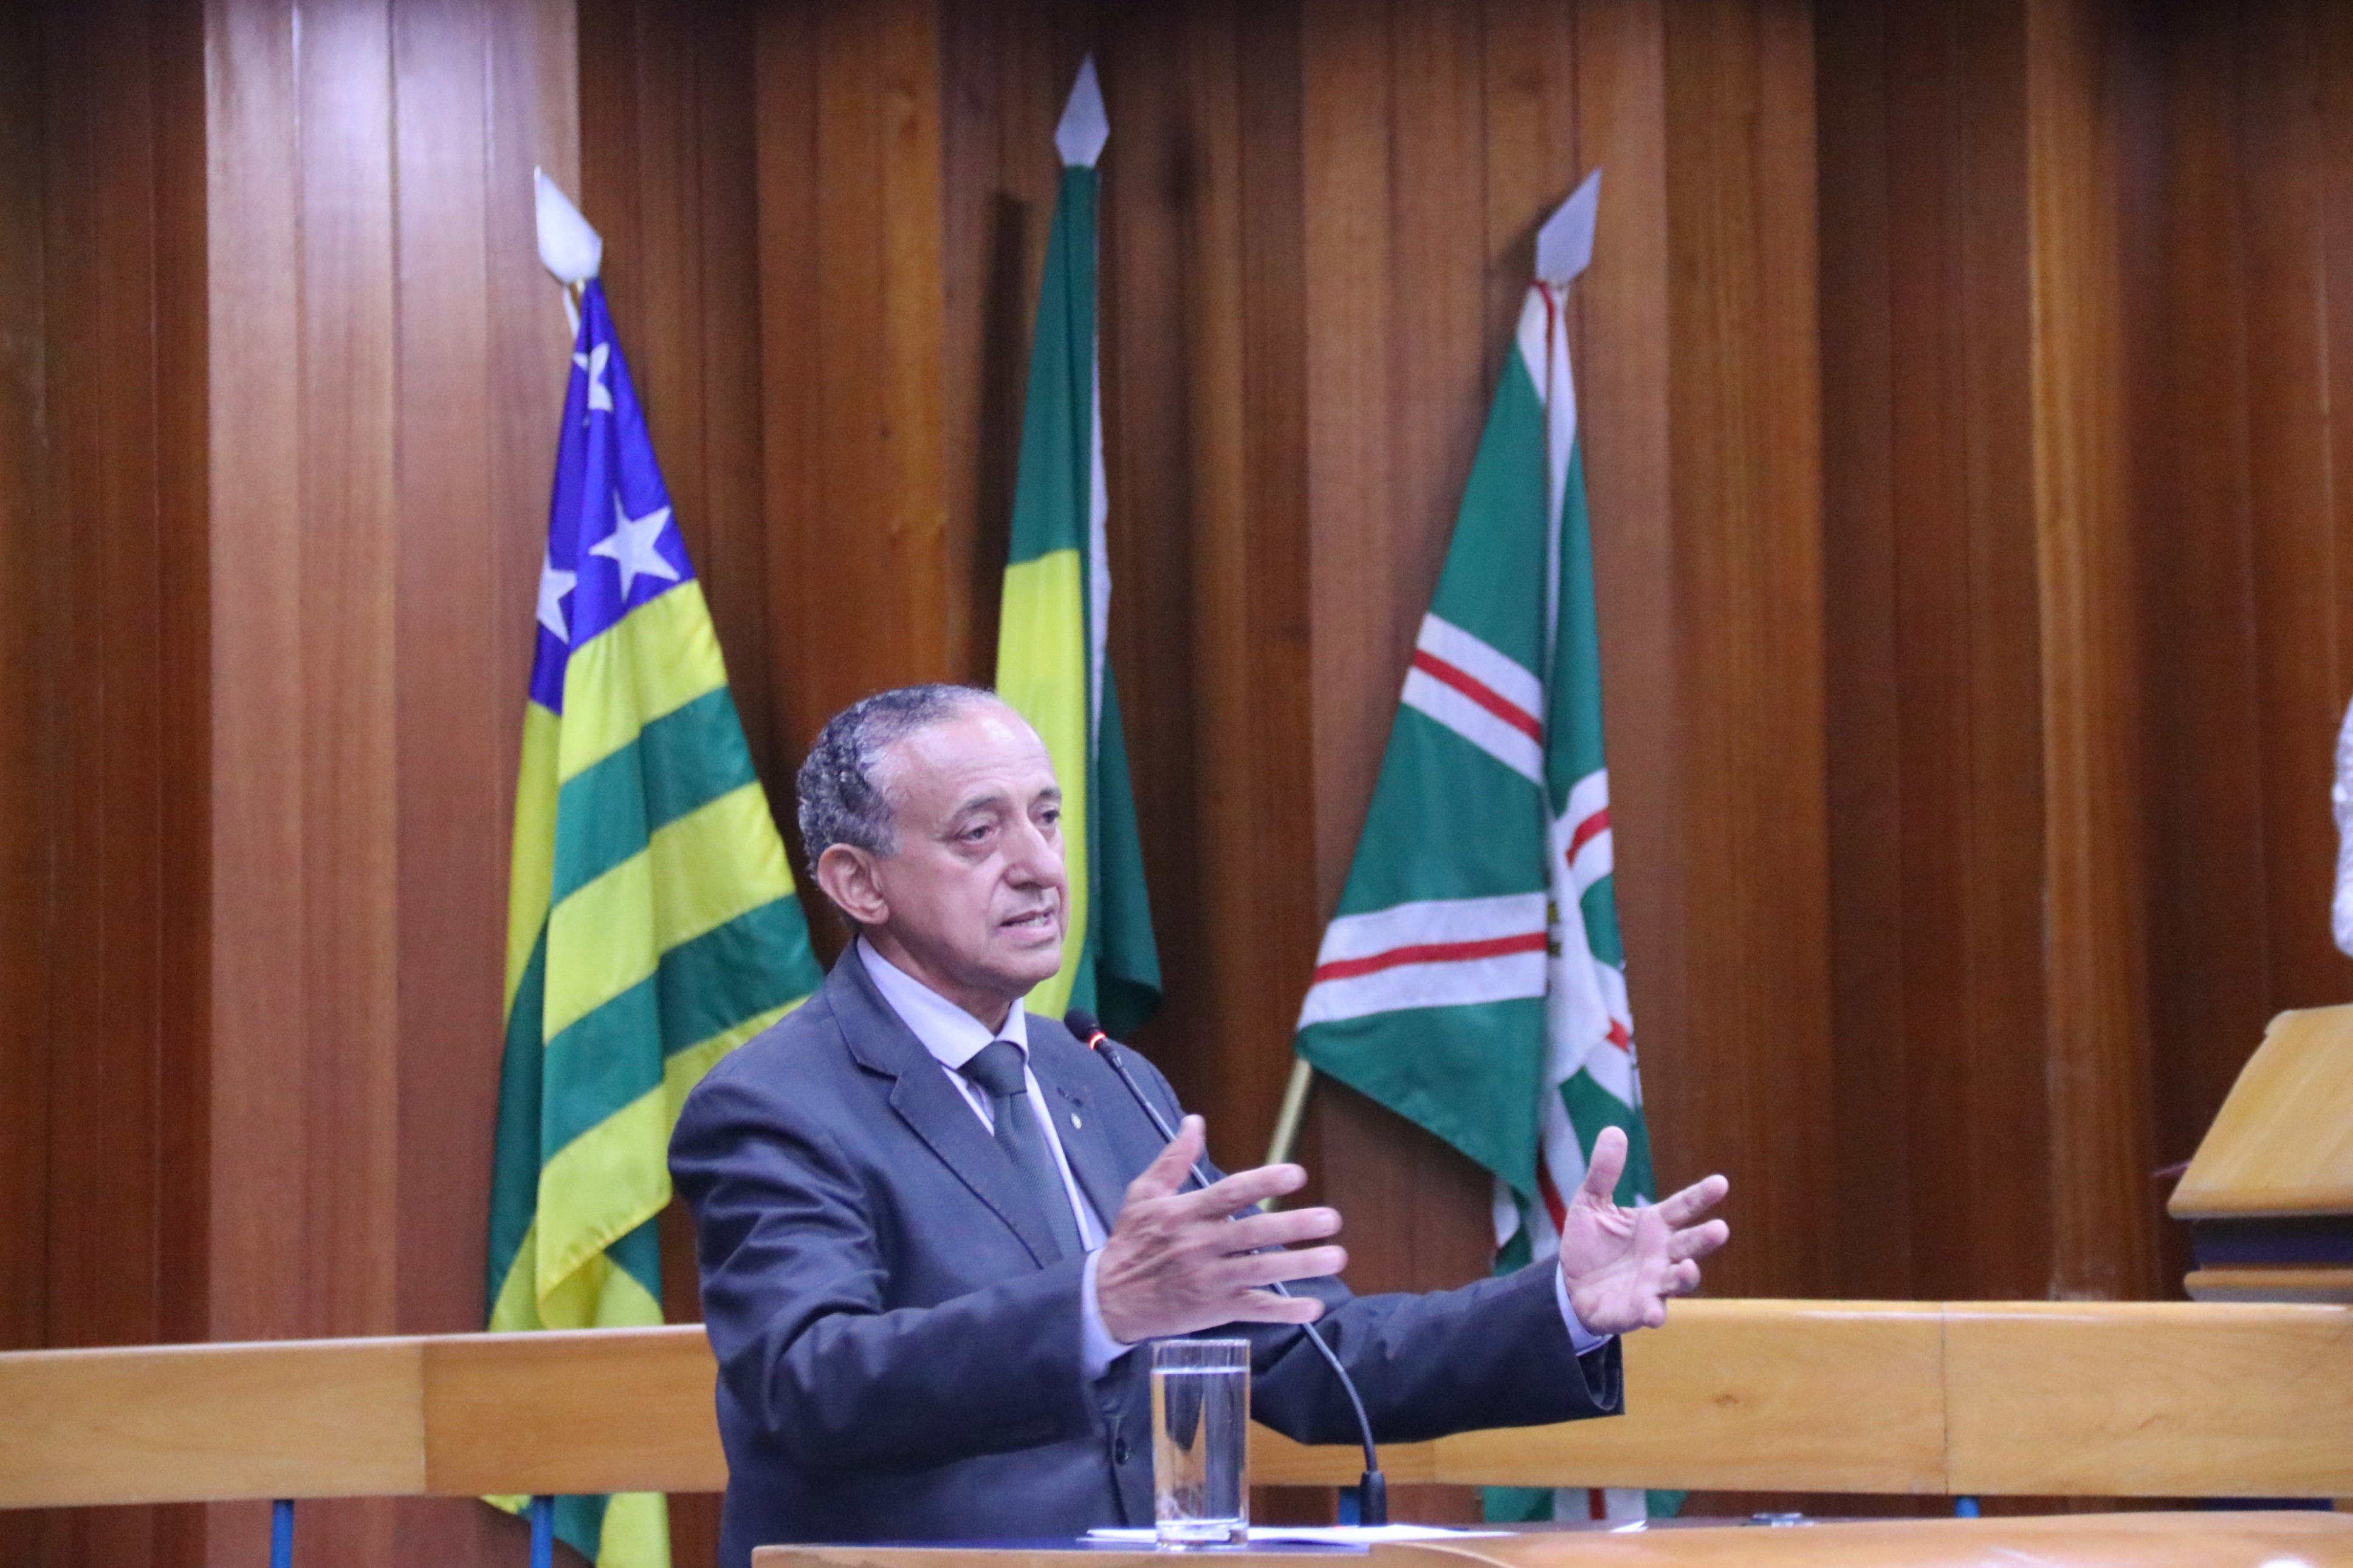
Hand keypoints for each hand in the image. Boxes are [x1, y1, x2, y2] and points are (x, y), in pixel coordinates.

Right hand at [1095, 1115, 1347, 1343]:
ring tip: (1335, 1257)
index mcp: (1186, 1214)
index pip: (1230, 1194)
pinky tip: (1313, 1308)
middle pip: (1253, 1234)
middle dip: (1293, 1226)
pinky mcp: (1214, 1309)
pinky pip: (1253, 1310)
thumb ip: (1173, 1159)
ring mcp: (1210, 1280)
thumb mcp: (1143, 1194)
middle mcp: (1200, 1246)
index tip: (1297, 1174)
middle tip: (1331, 1219)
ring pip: (1260, 1272)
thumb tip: (1195, 1121)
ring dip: (1300, 1266)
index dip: (1264, 1183)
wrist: (1110, 1300)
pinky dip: (1283, 1311)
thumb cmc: (1131, 1242)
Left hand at [1558, 1127, 1728, 1334]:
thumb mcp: (1590, 1203)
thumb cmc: (1590, 1244)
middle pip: (1689, 1244)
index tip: (1721, 1183)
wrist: (1571, 1287)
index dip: (1701, 1196)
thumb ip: (1603, 1172)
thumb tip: (1614, 1130)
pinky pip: (1651, 1310)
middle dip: (1705, 1239)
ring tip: (1688, 1269)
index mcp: (1655, 1225)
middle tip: (1720, 1229)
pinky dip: (1654, 1312)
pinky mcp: (1639, 1308)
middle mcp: (1662, 1254)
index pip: (1683, 1206)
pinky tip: (1654, 1313)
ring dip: (1686, 1276)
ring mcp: (1655, 1283)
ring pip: (1679, 1280)